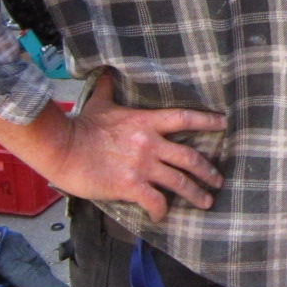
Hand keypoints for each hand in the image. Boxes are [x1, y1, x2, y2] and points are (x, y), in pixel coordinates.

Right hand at [43, 80, 226, 221]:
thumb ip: (108, 88)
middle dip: (208, 171)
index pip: (185, 118)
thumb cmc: (80, 126)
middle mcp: (150, 144)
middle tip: (218, 179)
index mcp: (146, 122)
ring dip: (196, 193)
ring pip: (179, 182)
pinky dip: (161, 210)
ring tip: (206, 202)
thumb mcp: (99, 103)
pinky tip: (162, 215)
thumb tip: (106, 71)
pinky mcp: (130, 186)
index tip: (224, 124)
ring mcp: (142, 166)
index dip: (208, 120)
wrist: (61, 148)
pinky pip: (155, 201)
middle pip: (190, 157)